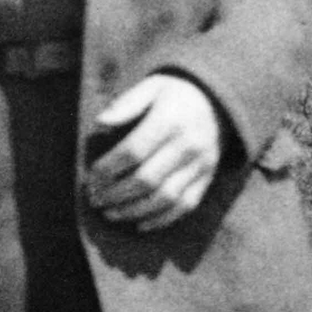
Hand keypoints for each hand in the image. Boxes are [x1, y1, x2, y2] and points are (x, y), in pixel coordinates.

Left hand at [84, 72, 222, 232]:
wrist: (221, 101)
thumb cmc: (176, 94)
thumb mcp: (151, 87)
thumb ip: (126, 104)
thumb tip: (100, 123)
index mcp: (170, 121)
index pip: (133, 151)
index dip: (108, 169)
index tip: (90, 178)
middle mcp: (188, 146)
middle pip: (147, 179)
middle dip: (115, 194)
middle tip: (94, 199)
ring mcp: (201, 165)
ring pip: (165, 198)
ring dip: (133, 211)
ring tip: (109, 213)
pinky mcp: (208, 178)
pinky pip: (186, 206)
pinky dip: (162, 220)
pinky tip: (139, 224)